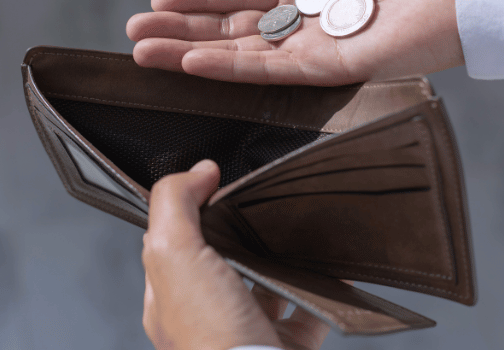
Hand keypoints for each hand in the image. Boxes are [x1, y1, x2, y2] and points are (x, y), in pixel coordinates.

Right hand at [127, 0, 465, 85]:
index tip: (161, 0)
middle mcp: (308, 20)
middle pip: (232, 26)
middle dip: (182, 30)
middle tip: (135, 33)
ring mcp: (314, 47)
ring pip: (239, 52)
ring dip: (189, 52)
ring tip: (143, 52)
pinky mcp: (327, 70)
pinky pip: (267, 69)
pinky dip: (226, 66)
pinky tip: (189, 62)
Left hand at [142, 159, 331, 349]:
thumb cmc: (212, 337)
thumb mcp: (175, 255)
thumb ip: (175, 205)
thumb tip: (197, 171)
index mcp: (169, 297)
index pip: (172, 242)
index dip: (191, 208)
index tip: (216, 183)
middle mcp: (204, 317)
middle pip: (221, 261)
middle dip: (241, 234)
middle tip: (261, 209)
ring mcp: (245, 332)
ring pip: (263, 286)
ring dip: (280, 261)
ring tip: (296, 235)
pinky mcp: (283, 346)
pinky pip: (306, 312)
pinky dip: (321, 291)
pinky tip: (334, 273)